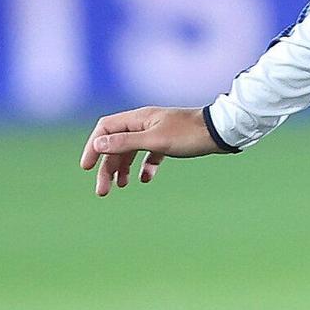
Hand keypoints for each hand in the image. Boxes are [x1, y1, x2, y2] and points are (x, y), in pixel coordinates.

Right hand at [80, 105, 218, 194]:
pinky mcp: (170, 142)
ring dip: (123, 168)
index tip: (87, 168)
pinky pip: (150, 154)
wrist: (222, 132)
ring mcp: (157, 132)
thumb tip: (98, 145)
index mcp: (138, 118)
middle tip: (102, 191)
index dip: (93, 148)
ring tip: (121, 186)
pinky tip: (145, 179)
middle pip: (117, 144)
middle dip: (107, 167)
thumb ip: (126, 143)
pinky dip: (145, 166)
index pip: (105, 130)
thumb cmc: (190, 135)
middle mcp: (145, 123)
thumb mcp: (156, 141)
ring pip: (132, 151)